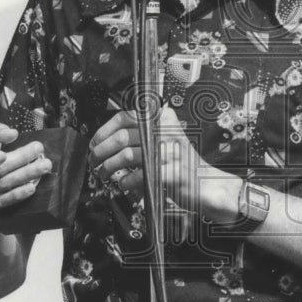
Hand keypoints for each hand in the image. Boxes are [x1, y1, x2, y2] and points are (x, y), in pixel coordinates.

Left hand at [88, 106, 238, 221]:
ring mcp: (169, 152)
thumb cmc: (181, 165)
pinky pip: (137, 175)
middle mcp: (166, 132)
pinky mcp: (170, 172)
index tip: (95, 142)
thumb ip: (141, 136)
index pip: (126, 116)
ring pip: (126, 156)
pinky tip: (124, 184)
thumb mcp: (163, 141)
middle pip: (122, 137)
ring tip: (104, 174)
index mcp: (163, 120)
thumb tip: (106, 138)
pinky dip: (126, 181)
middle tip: (94, 161)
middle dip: (101, 151)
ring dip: (109, 168)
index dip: (105, 130)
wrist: (207, 185)